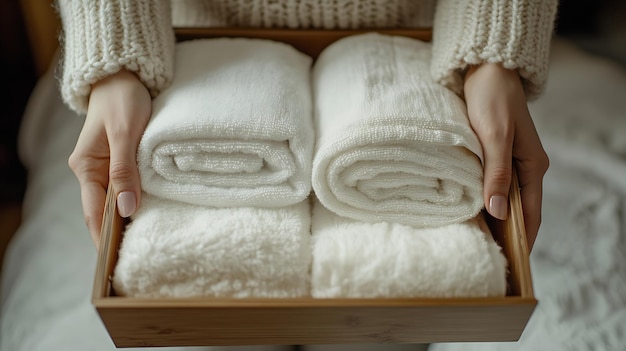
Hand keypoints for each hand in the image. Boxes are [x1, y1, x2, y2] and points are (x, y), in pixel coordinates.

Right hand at [68, 69, 151, 248]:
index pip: (94, 212)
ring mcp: (104, 168)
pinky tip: (145, 218)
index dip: (103, 237)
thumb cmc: (122, 100)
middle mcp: (91, 172)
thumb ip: (125, 171)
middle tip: (134, 260)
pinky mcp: (118, 163)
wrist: (123, 77)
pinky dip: (133, 205)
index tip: (115, 262)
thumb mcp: (126, 134)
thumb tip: (126, 208)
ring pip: (114, 203)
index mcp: (85, 167)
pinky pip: (124, 190)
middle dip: (114, 236)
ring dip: (125, 222)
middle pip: (102, 212)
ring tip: (142, 246)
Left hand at [464, 63, 548, 250]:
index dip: (522, 237)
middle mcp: (524, 168)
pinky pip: (491, 185)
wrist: (485, 71)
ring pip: (502, 198)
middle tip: (489, 256)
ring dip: (492, 218)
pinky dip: (483, 200)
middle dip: (506, 233)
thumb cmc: (492, 99)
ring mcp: (509, 162)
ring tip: (476, 241)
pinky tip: (469, 212)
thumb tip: (497, 212)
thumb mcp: (494, 136)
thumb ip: (497, 173)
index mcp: (533, 166)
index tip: (512, 261)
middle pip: (517, 209)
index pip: (530, 213)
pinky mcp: (493, 156)